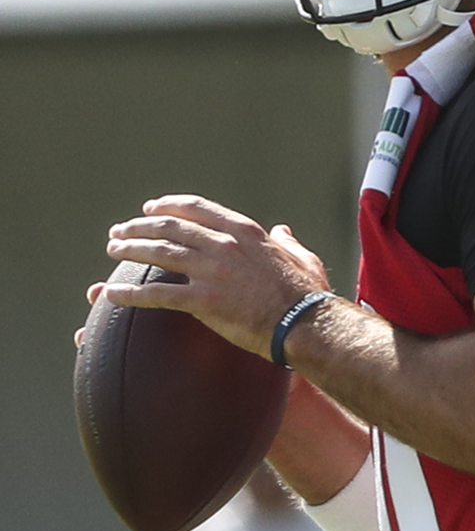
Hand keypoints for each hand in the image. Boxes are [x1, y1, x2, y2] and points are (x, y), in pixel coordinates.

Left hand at [93, 196, 332, 358]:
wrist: (305, 324)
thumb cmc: (308, 294)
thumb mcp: (303, 258)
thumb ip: (287, 241)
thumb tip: (283, 231)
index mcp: (244, 232)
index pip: (197, 209)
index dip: (168, 206)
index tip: (150, 209)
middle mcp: (223, 245)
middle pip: (170, 227)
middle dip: (139, 227)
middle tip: (121, 232)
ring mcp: (211, 272)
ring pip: (158, 253)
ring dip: (130, 250)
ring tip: (113, 251)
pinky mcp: (203, 301)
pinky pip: (156, 295)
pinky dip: (130, 294)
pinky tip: (111, 294)